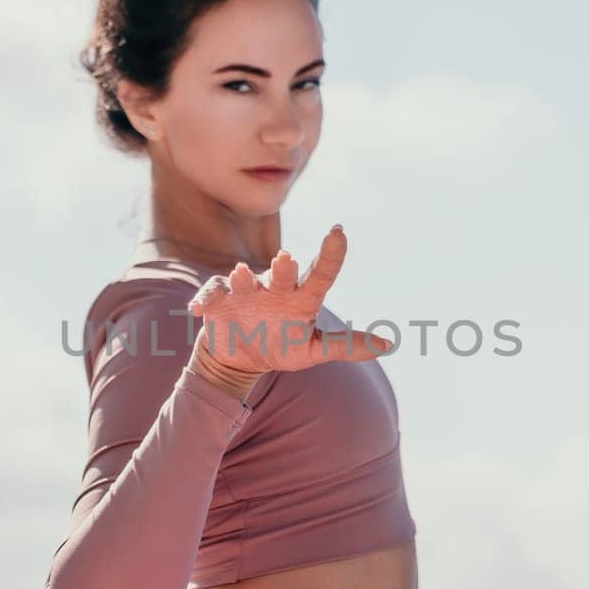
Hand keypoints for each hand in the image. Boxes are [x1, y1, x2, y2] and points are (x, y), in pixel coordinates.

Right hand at [186, 225, 391, 379]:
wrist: (240, 358)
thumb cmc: (280, 345)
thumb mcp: (312, 350)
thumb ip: (346, 346)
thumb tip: (389, 344)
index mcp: (300, 298)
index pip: (320, 273)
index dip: (331, 254)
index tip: (340, 231)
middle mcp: (273, 288)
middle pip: (280, 274)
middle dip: (281, 267)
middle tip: (285, 258)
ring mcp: (245, 292)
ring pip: (242, 280)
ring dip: (241, 278)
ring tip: (241, 275)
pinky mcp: (218, 301)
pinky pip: (211, 296)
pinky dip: (206, 299)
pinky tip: (199, 308)